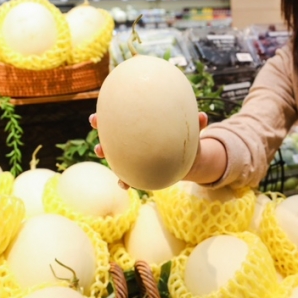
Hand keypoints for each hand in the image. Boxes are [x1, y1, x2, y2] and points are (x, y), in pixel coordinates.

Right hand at [89, 112, 208, 189]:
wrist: (190, 162)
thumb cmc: (186, 141)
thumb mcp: (191, 133)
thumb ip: (196, 125)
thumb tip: (202, 117)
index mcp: (143, 130)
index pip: (123, 120)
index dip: (108, 116)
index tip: (97, 113)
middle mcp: (135, 144)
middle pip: (113, 137)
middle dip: (101, 129)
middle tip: (95, 124)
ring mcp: (136, 159)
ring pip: (116, 157)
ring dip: (107, 155)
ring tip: (100, 151)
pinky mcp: (141, 173)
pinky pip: (130, 177)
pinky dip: (125, 181)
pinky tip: (123, 184)